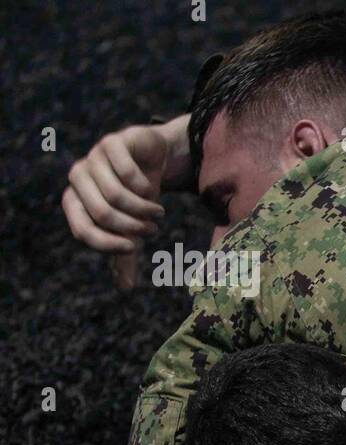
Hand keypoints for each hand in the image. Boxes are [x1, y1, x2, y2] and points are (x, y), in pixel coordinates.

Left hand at [61, 115, 190, 288]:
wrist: (153, 158)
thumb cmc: (137, 194)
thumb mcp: (132, 225)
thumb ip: (125, 253)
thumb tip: (126, 287)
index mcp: (74, 200)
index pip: (83, 230)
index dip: (108, 244)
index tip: (134, 248)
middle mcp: (78, 177)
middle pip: (102, 213)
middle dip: (132, 226)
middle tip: (152, 228)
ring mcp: (93, 158)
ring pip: (115, 194)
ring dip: (143, 209)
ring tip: (158, 213)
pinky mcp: (112, 143)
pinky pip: (126, 172)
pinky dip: (144, 186)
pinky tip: (152, 188)